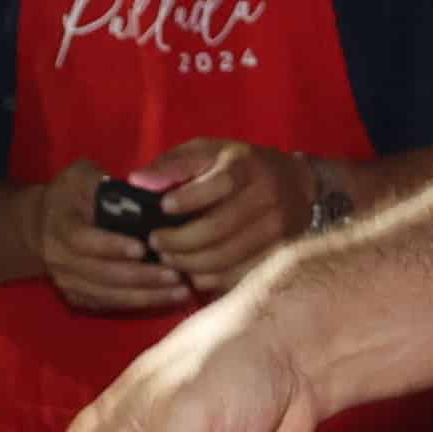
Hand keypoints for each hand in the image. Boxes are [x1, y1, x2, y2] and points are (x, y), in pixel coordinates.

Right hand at [31, 167, 189, 314]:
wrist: (39, 227)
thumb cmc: (69, 196)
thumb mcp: (79, 177)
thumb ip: (101, 181)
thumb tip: (138, 189)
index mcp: (60, 225)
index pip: (83, 240)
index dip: (111, 246)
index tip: (142, 248)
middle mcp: (60, 259)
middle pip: (102, 274)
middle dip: (141, 277)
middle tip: (176, 274)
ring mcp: (68, 283)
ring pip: (109, 295)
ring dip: (147, 296)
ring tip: (181, 291)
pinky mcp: (79, 298)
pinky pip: (111, 305)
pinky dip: (139, 303)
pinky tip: (167, 299)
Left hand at [138, 136, 314, 290]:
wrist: (294, 184)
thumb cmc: (236, 166)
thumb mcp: (206, 152)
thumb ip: (172, 165)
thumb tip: (138, 182)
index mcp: (246, 166)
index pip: (220, 184)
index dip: (189, 199)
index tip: (163, 207)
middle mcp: (267, 197)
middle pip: (219, 228)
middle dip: (179, 241)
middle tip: (155, 243)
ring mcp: (277, 229)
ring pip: (226, 258)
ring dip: (189, 264)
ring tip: (169, 258)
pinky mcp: (278, 255)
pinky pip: (237, 276)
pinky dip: (209, 279)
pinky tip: (193, 272)